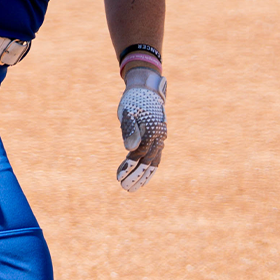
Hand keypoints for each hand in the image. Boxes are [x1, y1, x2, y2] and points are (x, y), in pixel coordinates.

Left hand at [115, 70, 166, 191]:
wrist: (146, 90)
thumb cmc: (133, 101)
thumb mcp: (127, 113)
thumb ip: (129, 130)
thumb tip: (130, 149)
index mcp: (152, 130)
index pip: (139, 154)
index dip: (129, 166)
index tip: (118, 177)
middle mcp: (159, 136)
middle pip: (147, 161)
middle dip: (135, 176)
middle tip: (124, 188)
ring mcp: (160, 138)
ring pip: (153, 162)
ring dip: (143, 176)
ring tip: (132, 188)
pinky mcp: (158, 139)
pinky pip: (156, 158)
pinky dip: (149, 169)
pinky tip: (142, 177)